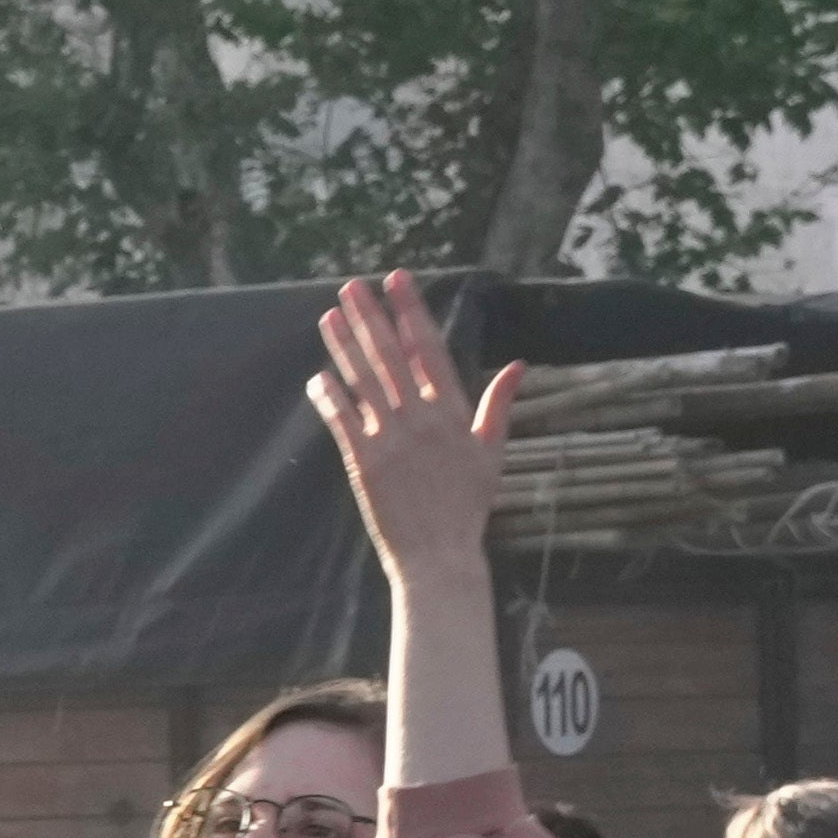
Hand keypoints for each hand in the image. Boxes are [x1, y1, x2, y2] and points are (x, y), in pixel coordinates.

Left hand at [310, 270, 521, 601]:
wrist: (440, 555)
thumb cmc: (468, 505)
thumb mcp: (493, 451)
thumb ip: (499, 405)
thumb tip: (519, 364)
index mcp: (453, 411)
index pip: (428, 349)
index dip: (411, 312)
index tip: (397, 282)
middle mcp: (422, 419)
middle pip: (390, 357)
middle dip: (370, 318)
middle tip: (352, 287)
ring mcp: (391, 440)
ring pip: (364, 382)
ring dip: (344, 346)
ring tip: (329, 316)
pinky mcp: (365, 463)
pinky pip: (343, 421)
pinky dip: (329, 396)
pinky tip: (318, 374)